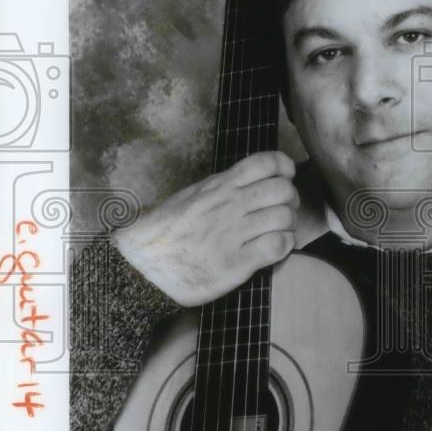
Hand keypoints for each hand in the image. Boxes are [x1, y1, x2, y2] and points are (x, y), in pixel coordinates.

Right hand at [113, 151, 297, 306]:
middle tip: (283, 212)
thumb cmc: (166, 232)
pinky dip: (284, 246)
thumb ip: (222, 188)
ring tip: (278, 233)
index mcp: (219, 186)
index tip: (284, 179)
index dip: (284, 169)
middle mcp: (229, 205)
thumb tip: (251, 182)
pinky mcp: (236, 263)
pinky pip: (277, 246)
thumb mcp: (192, 196)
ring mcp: (233, 234)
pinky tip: (275, 249)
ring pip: (284, 218)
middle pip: (283, 190)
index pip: (266, 162)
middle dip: (290, 201)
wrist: (141, 267)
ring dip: (288, 226)